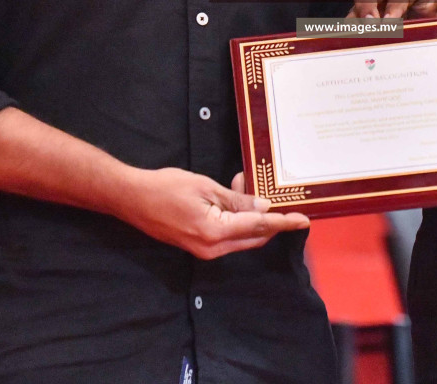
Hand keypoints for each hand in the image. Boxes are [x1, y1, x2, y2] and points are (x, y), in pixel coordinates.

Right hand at [115, 167, 308, 260]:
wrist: (132, 199)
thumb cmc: (165, 188)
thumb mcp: (205, 188)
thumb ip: (236, 201)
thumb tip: (262, 209)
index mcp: (215, 233)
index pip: (259, 227)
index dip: (284, 223)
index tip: (303, 220)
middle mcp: (212, 249)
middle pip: (254, 237)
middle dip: (267, 217)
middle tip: (268, 190)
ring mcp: (204, 251)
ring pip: (242, 237)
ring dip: (249, 215)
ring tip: (240, 185)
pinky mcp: (198, 247)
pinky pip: (228, 237)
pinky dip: (236, 220)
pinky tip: (230, 198)